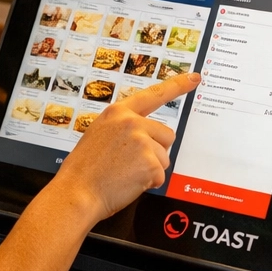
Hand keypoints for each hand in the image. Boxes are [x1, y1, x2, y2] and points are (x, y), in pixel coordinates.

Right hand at [49, 71, 202, 224]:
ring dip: (151, 169)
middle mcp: (131, 122)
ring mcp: (141, 141)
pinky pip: (160, 175)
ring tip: (124, 173)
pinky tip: (128, 182)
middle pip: (166, 135)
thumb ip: (122, 128)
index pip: (154, 95)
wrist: (76, 192)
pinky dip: (148, 183)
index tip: (195, 78)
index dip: (177, 86)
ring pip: (164, 157)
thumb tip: (143, 135)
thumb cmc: (85, 170)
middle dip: (156, 151)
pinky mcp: (150, 162)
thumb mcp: (99, 135)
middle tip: (130, 163)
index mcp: (118, 113)